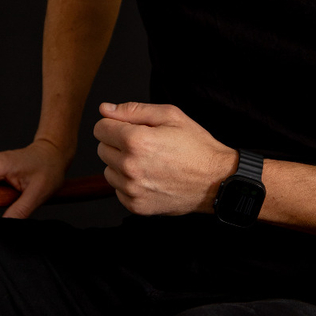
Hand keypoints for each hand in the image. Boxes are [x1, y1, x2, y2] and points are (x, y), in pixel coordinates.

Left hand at [94, 101, 236, 215]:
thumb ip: (133, 110)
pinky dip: (129, 184)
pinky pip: (118, 190)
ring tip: (148, 162)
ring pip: (108, 171)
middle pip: (102, 149)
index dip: (114, 124)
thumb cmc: (196, 146)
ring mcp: (132, 189)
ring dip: (122, 165)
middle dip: (118, 144)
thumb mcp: (170, 116)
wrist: (216, 180)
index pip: (100, 128)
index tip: (130, 129)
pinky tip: (149, 178)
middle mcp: (130, 166)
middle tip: (145, 145)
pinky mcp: (136, 205)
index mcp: (136, 141)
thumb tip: (105, 109)